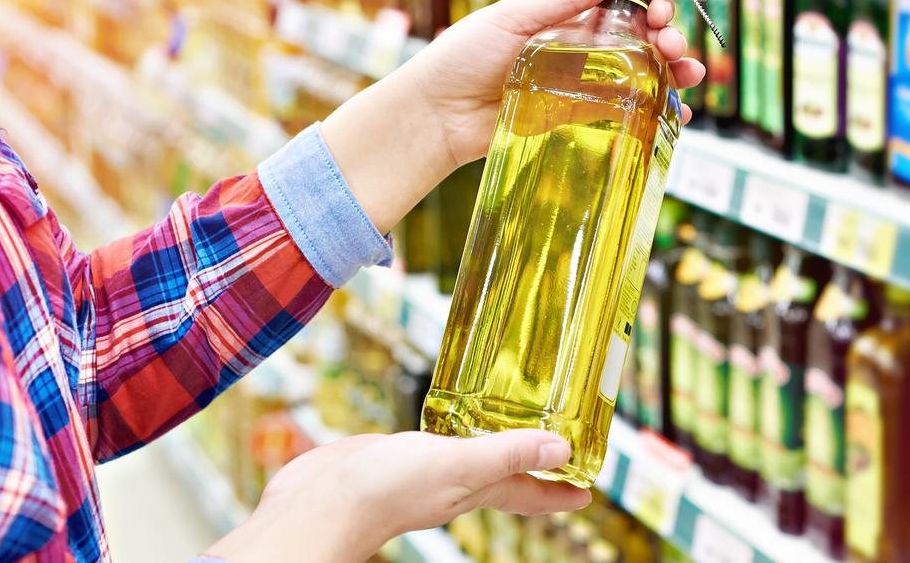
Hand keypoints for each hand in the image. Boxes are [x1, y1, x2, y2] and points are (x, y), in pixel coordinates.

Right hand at [201, 430, 589, 562]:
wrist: (321, 500)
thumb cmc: (387, 491)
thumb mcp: (457, 465)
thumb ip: (506, 454)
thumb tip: (562, 450)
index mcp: (474, 490)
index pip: (529, 494)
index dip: (560, 492)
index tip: (588, 488)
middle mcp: (454, 481)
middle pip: (505, 473)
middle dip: (532, 463)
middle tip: (559, 445)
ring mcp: (426, 467)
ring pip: (471, 454)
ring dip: (494, 440)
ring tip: (513, 419)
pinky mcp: (398, 451)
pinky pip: (436, 436)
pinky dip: (451, 425)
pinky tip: (449, 409)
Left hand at [403, 0, 704, 166]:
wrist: (436, 116)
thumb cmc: (462, 58)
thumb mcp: (512, 18)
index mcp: (565, 16)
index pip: (621, 1)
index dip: (649, 0)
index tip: (662, 5)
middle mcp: (579, 47)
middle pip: (641, 37)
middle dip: (668, 35)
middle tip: (672, 43)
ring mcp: (581, 85)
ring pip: (642, 73)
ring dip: (673, 71)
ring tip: (686, 75)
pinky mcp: (577, 119)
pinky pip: (625, 112)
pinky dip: (657, 110)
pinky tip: (676, 111)